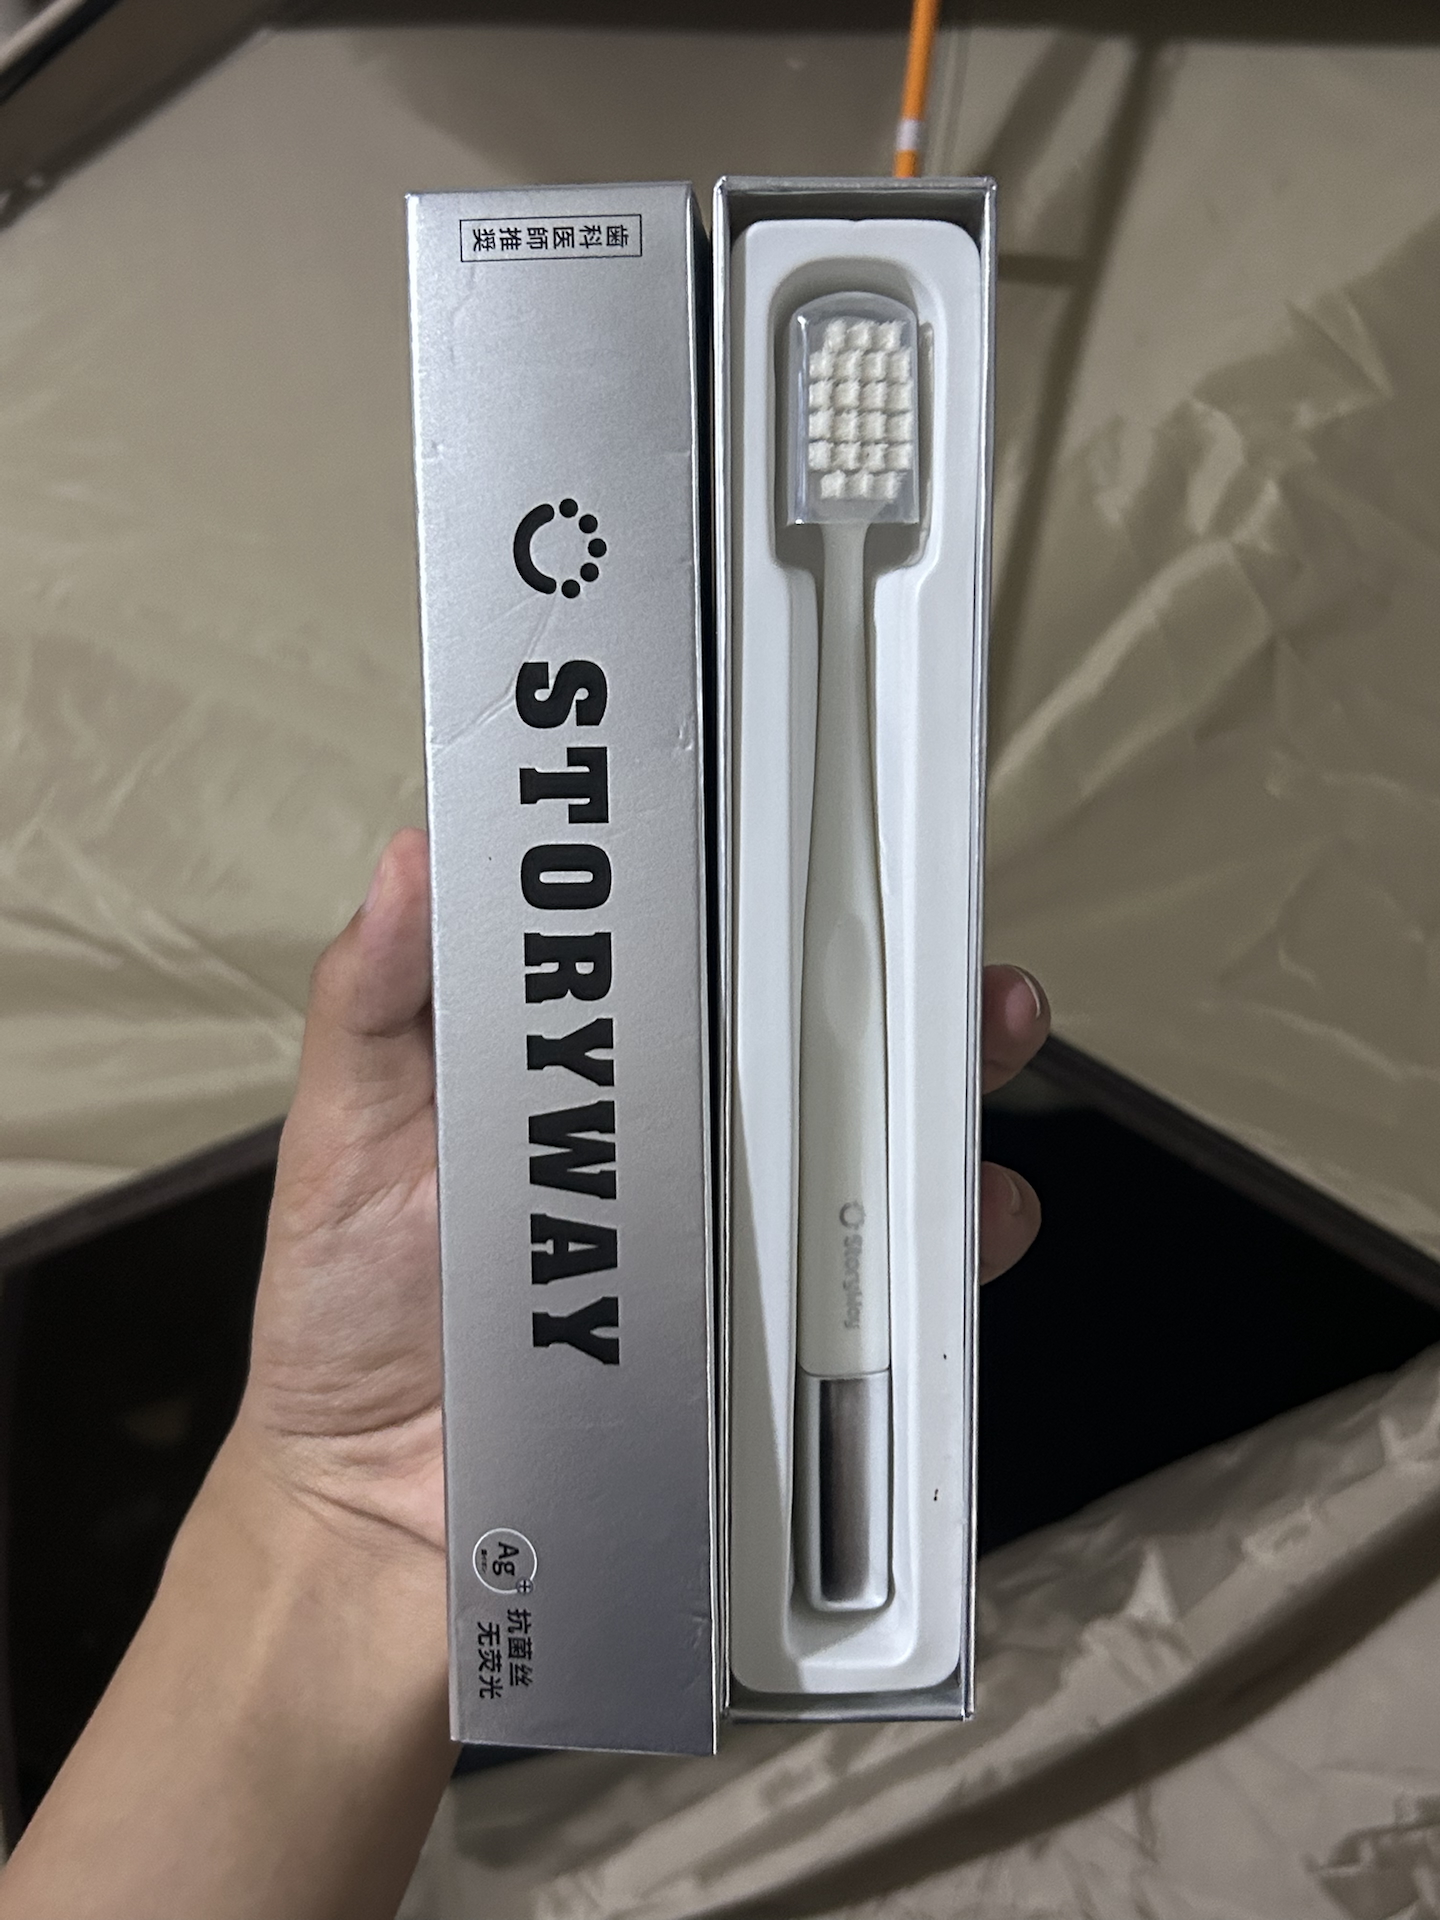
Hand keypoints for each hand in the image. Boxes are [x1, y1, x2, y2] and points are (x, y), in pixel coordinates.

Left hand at [235, 831, 1047, 1554]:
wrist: (377, 1511)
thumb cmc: (350, 1306)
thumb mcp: (346, 1134)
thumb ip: (376, 1003)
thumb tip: (413, 853)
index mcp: (588, 1069)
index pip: (700, 953)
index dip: (770, 888)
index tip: (828, 835)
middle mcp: (682, 1138)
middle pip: (813, 1036)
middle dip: (902, 978)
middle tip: (952, 953)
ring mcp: (733, 1238)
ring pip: (867, 1144)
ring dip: (947, 1089)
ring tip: (986, 1047)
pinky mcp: (765, 1341)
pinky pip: (875, 1288)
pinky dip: (944, 1253)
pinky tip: (971, 1224)